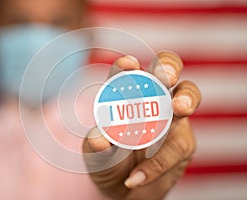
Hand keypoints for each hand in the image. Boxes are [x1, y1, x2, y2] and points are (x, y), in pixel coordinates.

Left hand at [83, 52, 200, 199]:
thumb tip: (100, 140)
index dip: (127, 65)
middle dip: (169, 67)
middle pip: (166, 71)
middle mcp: (151, 100)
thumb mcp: (96, 152)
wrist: (122, 189)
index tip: (127, 65)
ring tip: (180, 108)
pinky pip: (177, 147)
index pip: (126, 72)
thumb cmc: (108, 161)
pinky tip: (136, 177)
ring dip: (186, 100)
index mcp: (125, 95)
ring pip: (187, 99)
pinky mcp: (182, 142)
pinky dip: (157, 163)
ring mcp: (170, 119)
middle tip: (166, 76)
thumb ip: (97, 144)